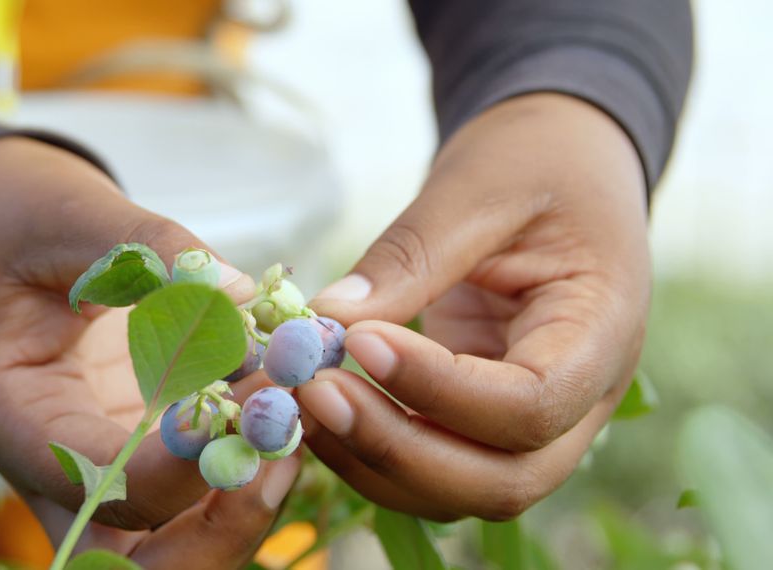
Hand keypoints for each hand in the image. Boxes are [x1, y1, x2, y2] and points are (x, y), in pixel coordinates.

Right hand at [0, 137, 299, 563]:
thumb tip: (242, 292)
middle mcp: (63, 470)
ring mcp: (111, 470)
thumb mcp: (65, 213)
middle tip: (284, 446)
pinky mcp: (150, 451)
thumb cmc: (17, 220)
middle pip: (141, 563)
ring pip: (183, 545)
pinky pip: (207, 495)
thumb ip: (148, 245)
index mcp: (17, 421)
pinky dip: (258, 463)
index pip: (98, 487)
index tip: (244, 400)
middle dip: (223, 524)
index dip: (177, 466)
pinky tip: (293, 398)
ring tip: (303, 412)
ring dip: (253, 498)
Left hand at [298, 93, 649, 519]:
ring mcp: (538, 418)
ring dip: (378, 463)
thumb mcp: (477, 187)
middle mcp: (583, 396)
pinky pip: (439, 464)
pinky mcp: (486, 416)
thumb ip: (411, 255)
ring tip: (304, 405)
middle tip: (315, 393)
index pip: (532, 403)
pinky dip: (376, 454)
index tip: (360, 342)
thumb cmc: (533, 160)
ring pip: (466, 490)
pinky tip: (322, 414)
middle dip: (400, 447)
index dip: (439, 390)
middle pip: (505, 478)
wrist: (560, 161)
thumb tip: (326, 318)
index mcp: (602, 330)